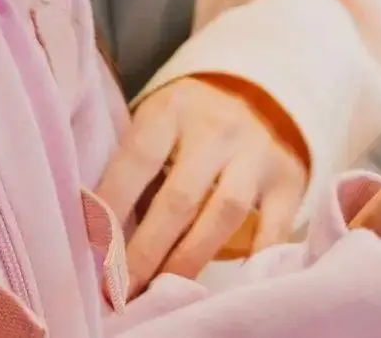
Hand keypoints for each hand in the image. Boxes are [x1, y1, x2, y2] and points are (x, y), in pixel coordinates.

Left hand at [95, 75, 311, 285]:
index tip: (92, 250)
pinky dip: (253, 259)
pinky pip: (274, 227)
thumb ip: (138, 165)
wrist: (263, 89)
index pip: (138, 160)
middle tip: (122, 290)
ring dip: (190, 259)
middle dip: (146, 252)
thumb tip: (103, 234)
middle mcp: (218, 128)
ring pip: (224, 213)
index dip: (112, 206)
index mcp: (174, 110)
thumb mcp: (159, 120)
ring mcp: (257, 153)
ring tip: (165, 291)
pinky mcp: (289, 179)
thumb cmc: (190, 118)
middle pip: (179, 198)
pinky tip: (229, 285)